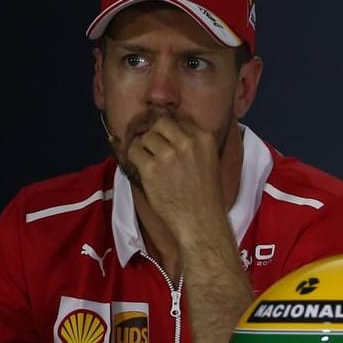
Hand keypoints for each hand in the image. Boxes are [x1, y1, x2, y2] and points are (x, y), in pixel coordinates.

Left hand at [127, 114, 224, 242]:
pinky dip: (135, 161)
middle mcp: (187, 143)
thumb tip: (169, 131)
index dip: (169, 131)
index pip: (178, 120)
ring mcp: (168, 155)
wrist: (201, 222)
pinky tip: (145, 172)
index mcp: (204, 139)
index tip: (167, 141)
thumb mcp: (209, 161)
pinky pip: (133, 153)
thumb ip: (193, 144)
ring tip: (152, 165)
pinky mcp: (151, 169)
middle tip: (156, 151)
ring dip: (144, 149)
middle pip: (159, 124)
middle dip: (155, 135)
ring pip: (144, 138)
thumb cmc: (206, 196)